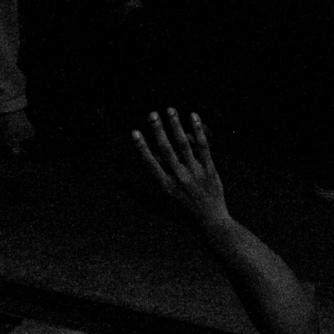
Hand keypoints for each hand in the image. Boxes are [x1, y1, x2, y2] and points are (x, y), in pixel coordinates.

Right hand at [132, 109, 229, 227]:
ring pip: (184, 145)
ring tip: (170, 109)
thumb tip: (122, 184)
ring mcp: (196, 173)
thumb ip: (140, 195)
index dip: (142, 147)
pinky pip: (203, 147)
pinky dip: (198, 131)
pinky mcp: (210, 170)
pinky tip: (193, 116)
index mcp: (166, 187)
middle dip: (158, 131)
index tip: (134, 132)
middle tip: (152, 113)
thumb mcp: (159, 208)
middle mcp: (179, 178)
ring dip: (176, 126)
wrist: (211, 224)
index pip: (150, 163)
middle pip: (167, 150)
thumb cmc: (182, 215)